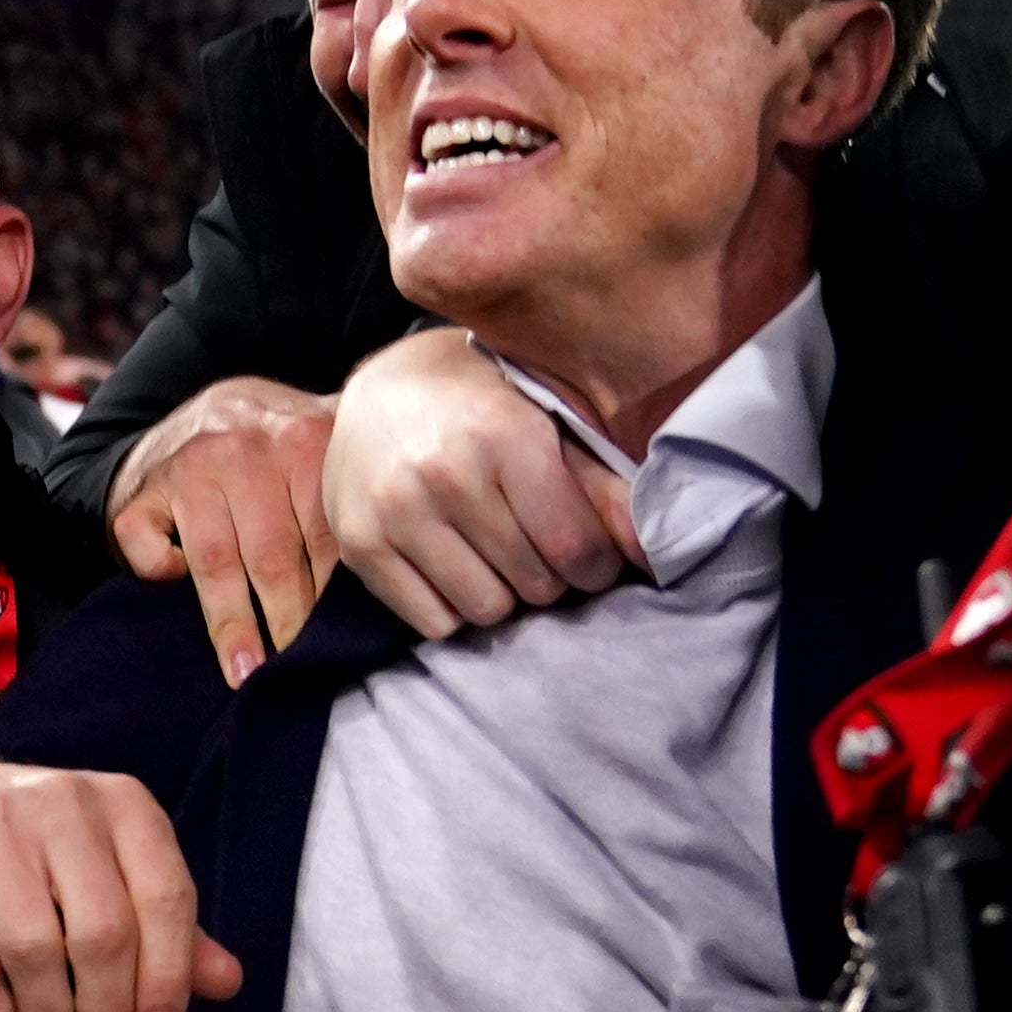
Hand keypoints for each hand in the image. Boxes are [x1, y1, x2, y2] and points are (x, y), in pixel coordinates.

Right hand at [101, 377, 337, 682]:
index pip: (326, 534)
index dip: (334, 596)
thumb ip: (363, 473)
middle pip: (273, 555)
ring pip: (214, 560)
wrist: (198, 409)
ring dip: (231, 623)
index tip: (343, 642)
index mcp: (304, 439)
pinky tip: (174, 590)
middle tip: (300, 669)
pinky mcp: (142, 490)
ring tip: (246, 673)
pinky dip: (158, 568)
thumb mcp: (325, 434)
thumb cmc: (276, 442)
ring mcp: (189, 469)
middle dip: (289, 621)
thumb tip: (424, 543)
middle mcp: (246, 450)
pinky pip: (145, 540)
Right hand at [322, 329, 634, 638]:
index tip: (589, 554)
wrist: (382, 389)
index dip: (596, 566)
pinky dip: (454, 606)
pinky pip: (434, 622)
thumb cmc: (483, 403)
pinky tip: (454, 564)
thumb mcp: (550, 421)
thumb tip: (652, 558)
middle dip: (550, 576)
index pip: (576, 549)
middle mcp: (443, 472)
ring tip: (494, 553)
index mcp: (502, 433)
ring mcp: (394, 511)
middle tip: (535, 544)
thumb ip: (601, 486)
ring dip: (502, 593)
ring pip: (486, 610)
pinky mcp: (359, 544)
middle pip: (535, 585)